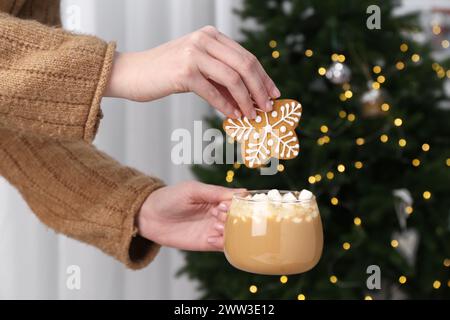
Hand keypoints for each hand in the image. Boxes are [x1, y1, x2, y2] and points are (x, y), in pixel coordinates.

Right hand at [104, 26, 279, 118]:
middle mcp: (204, 40)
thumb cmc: (165, 73)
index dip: (263, 77)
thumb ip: (221, 78)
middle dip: (260, 89)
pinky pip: (213, 92)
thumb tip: (248, 98)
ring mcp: (194, 54)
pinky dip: (226, 106)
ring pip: (233, 78)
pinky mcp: (184, 72)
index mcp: (210, 35)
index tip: (274, 94)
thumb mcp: (197, 69)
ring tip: (252, 116)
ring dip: (246, 100)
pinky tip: (233, 116)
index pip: (246, 56)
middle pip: (245, 65)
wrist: (131, 73)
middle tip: (268, 108)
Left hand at [137, 181, 243, 250]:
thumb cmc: (170, 198)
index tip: (224, 205)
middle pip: (240, 219)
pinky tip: (210, 238)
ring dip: (229, 232)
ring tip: (214, 227)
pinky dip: (223, 244)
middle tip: (217, 216)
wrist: (149, 217)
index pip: (239, 202)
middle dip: (233, 219)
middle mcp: (220, 214)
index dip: (237, 204)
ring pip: (234, 234)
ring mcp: (214, 229)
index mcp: (218, 198)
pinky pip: (224, 247)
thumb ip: (216, 192)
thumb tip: (243, 192)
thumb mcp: (192, 190)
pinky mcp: (207, 243)